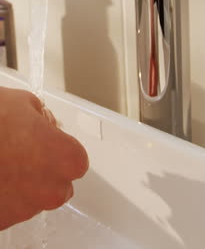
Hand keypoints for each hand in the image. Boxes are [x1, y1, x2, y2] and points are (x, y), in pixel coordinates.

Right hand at [0, 87, 88, 229]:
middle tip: (23, 149)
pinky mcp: (3, 221)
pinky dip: (5, 194)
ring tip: (3, 160)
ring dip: (25, 181)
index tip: (49, 140)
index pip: (77, 159)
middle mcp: (50, 189)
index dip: (61, 147)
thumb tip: (42, 122)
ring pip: (35, 195)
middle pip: (59, 182)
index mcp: (64, 157)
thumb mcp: (22, 103)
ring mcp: (25, 209)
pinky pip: (12, 206)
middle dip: (45, 167)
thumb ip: (41, 117)